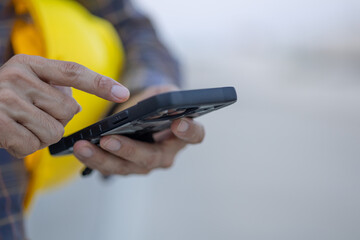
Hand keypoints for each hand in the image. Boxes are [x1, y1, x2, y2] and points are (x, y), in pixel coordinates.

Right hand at [0, 54, 128, 157]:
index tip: (123, 93)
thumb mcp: (28, 84)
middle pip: (68, 111)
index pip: (73, 72)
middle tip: (34, 116)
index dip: (100, 84)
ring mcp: (5, 99)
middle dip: (57, 120)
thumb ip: (56, 89)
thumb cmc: (4, 99)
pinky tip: (12, 136)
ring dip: (41, 136)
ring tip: (22, 126)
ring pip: (53, 131)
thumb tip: (80, 105)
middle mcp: (17, 76)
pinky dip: (26, 147)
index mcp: (30, 64)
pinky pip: (32, 145)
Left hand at [73, 85, 204, 175]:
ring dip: (103, 158)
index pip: (194, 136)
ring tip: (84, 146)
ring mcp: (145, 163)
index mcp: (181, 135)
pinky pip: (110, 167)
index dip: (189, 132)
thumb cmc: (154, 103)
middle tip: (109, 140)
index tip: (179, 123)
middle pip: (152, 157)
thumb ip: (166, 96)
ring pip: (127, 167)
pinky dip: (94, 159)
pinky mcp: (126, 166)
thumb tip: (165, 101)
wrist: (142, 115)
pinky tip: (80, 148)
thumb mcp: (161, 93)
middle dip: (129, 150)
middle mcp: (166, 153)